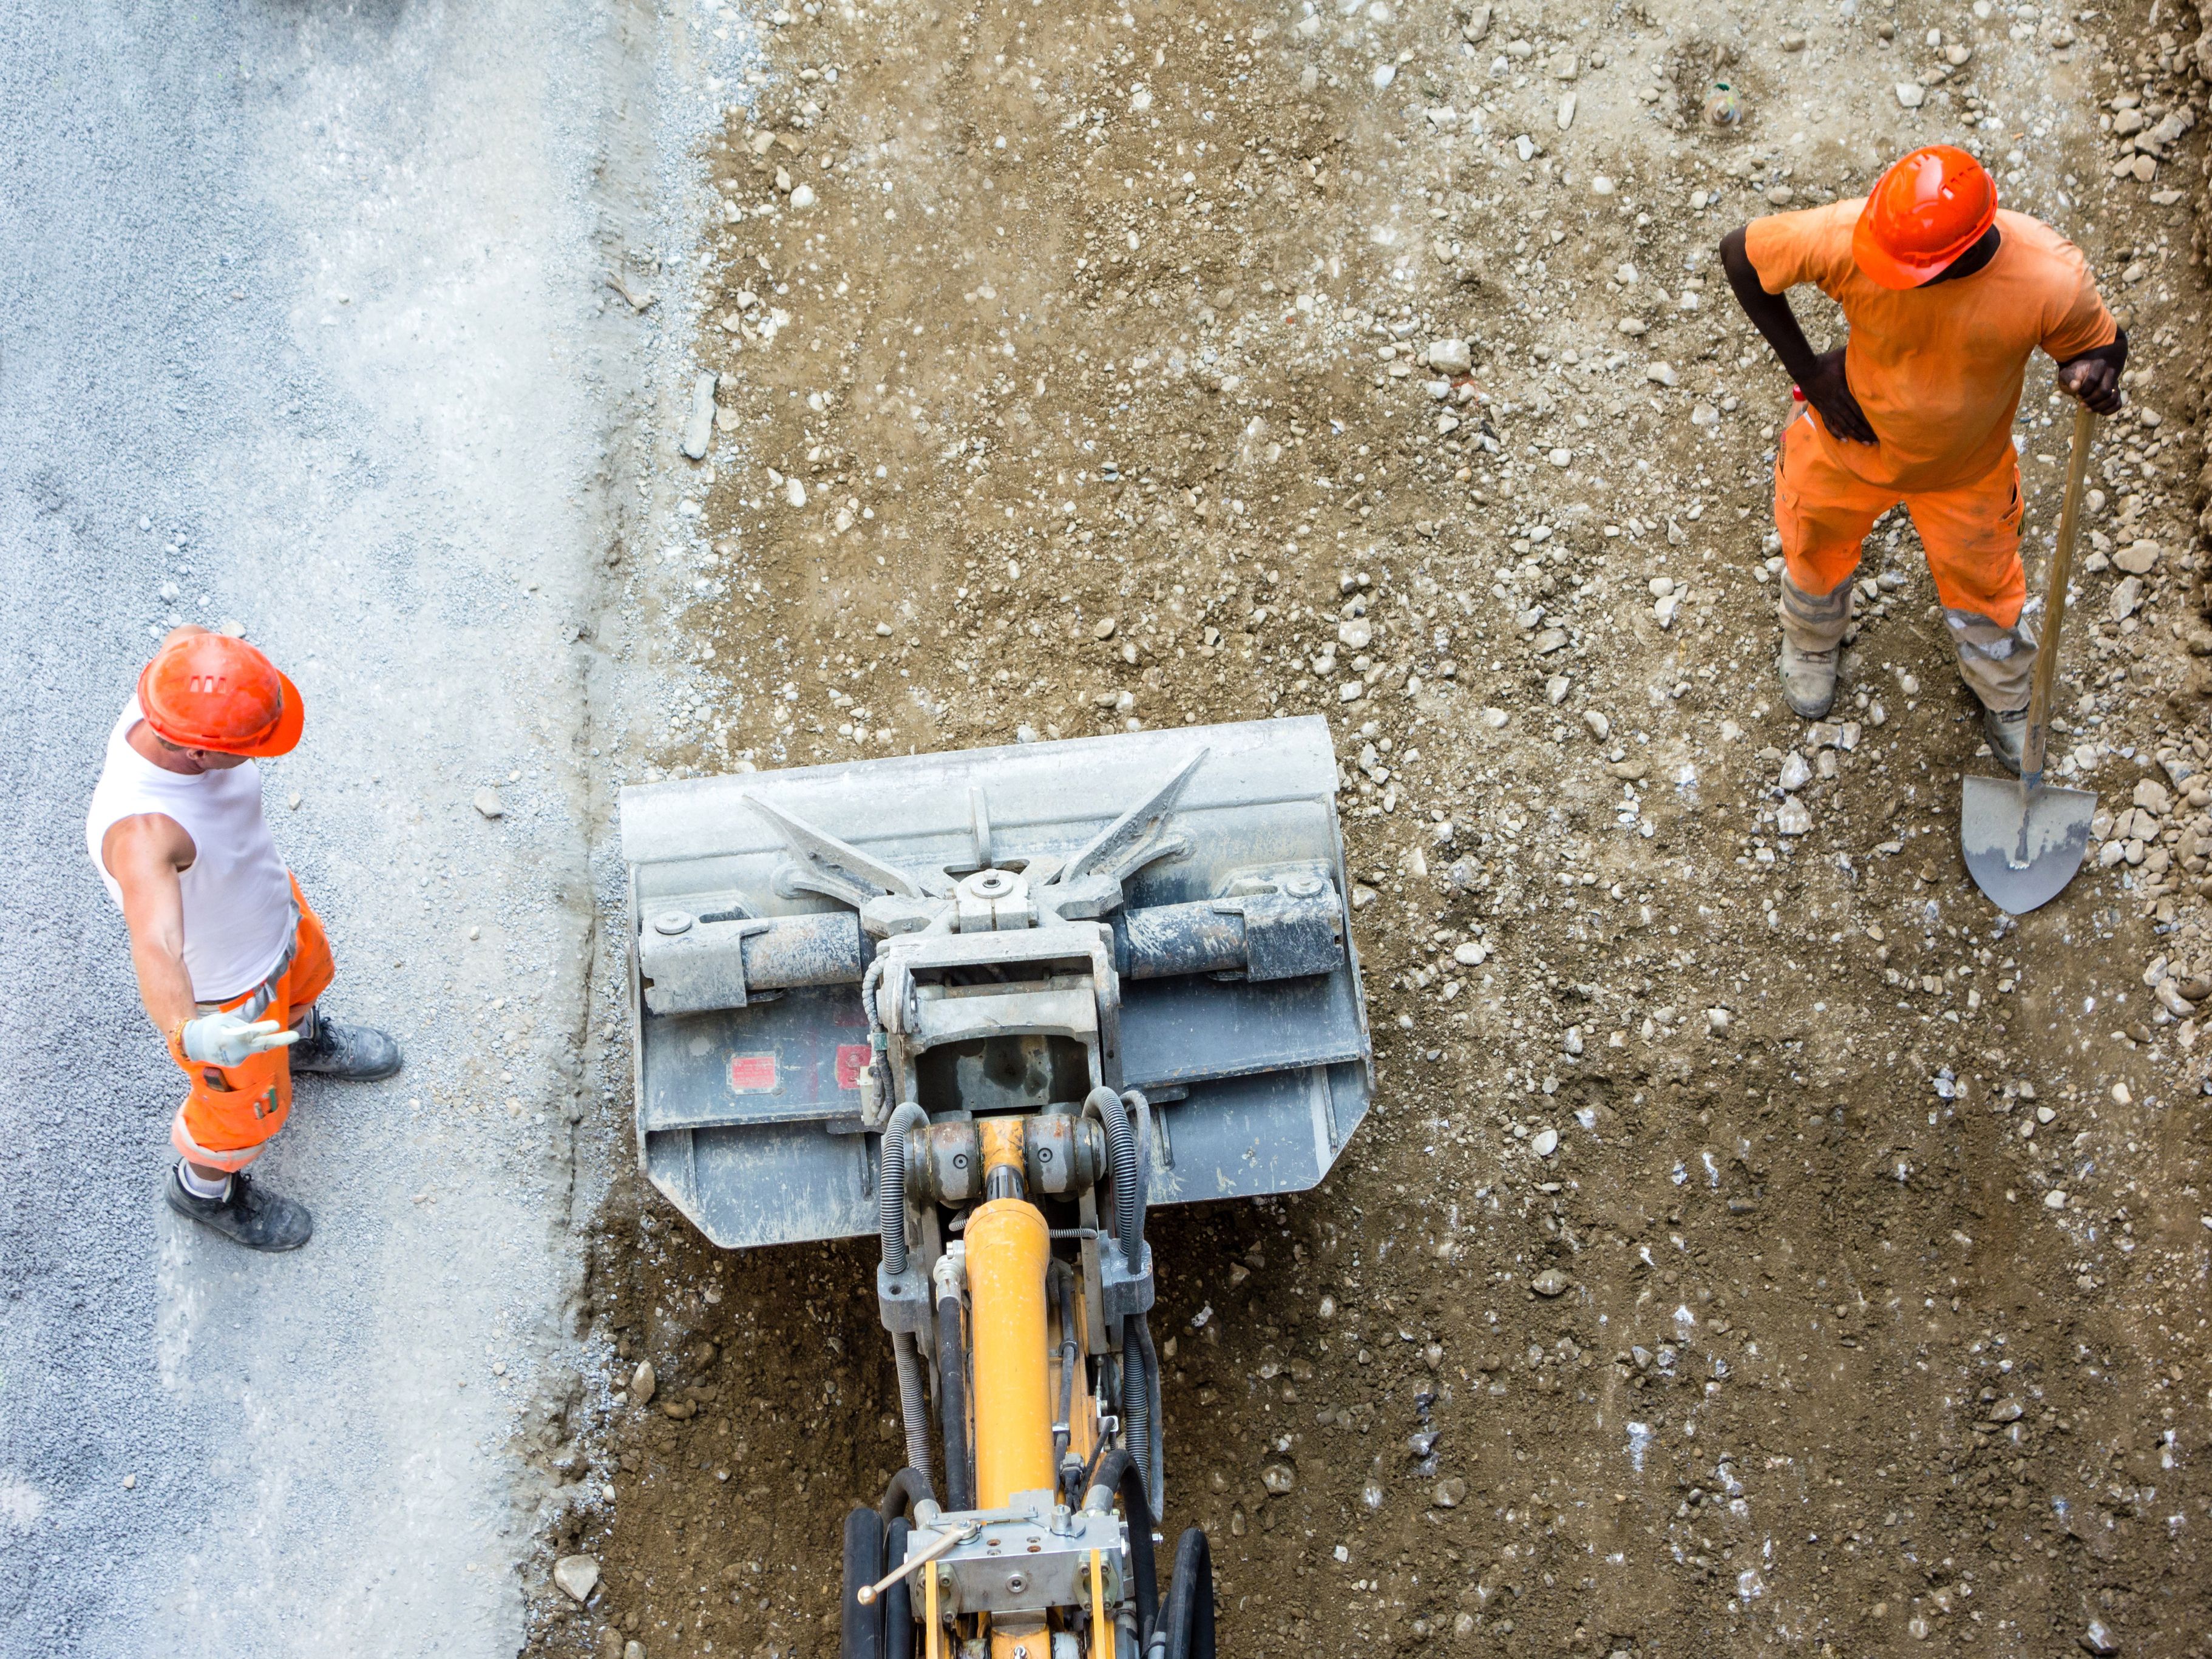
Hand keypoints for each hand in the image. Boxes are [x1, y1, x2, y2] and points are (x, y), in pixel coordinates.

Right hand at [180, 1010, 297, 1066]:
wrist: (192, 1045)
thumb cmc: (210, 1027)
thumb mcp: (224, 1020)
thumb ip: (242, 1023)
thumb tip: (259, 1028)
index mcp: (231, 1036)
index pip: (251, 1032)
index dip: (264, 1029)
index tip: (277, 1025)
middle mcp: (236, 1050)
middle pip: (263, 1044)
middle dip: (281, 1040)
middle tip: (296, 1035)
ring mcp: (237, 1059)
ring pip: (254, 1047)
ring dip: (254, 1040)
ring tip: (232, 1036)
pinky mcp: (236, 1063)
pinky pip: (246, 1051)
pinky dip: (243, 1046)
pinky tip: (230, 1044)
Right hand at [1800, 347, 1876, 444]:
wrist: (1805, 368)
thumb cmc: (1827, 360)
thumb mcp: (1844, 356)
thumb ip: (1858, 356)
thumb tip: (1875, 348)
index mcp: (1844, 391)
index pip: (1861, 409)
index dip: (1871, 420)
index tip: (1883, 428)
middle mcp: (1837, 402)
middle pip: (1854, 421)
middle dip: (1867, 432)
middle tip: (1878, 441)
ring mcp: (1829, 407)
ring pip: (1844, 425)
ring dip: (1856, 435)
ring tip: (1867, 444)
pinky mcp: (1822, 409)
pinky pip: (1829, 424)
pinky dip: (1837, 433)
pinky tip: (1844, 440)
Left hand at [2056, 352, 2123, 413]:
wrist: (2080, 375)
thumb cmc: (2073, 375)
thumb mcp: (2067, 374)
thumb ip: (2069, 379)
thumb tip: (2075, 387)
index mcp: (2098, 365)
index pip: (2093, 379)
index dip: (2084, 390)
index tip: (2077, 395)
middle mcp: (2110, 373)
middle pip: (2105, 390)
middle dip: (2092, 400)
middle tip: (2082, 404)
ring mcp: (2114, 383)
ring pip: (2113, 398)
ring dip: (2099, 407)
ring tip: (2087, 409)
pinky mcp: (2115, 393)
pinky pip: (2118, 404)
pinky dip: (2109, 410)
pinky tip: (2098, 411)